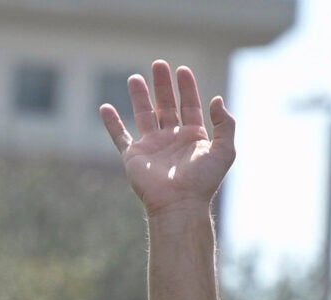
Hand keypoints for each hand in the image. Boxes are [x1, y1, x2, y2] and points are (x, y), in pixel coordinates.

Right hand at [100, 60, 235, 215]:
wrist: (179, 204)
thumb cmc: (204, 181)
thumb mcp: (225, 150)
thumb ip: (225, 123)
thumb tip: (217, 99)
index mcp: (193, 136)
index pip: (189, 104)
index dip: (186, 87)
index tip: (182, 70)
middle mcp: (171, 138)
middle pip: (166, 104)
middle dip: (163, 85)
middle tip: (159, 64)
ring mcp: (151, 146)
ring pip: (144, 115)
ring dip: (139, 96)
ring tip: (135, 77)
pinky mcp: (134, 157)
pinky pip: (120, 136)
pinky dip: (111, 123)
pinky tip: (105, 108)